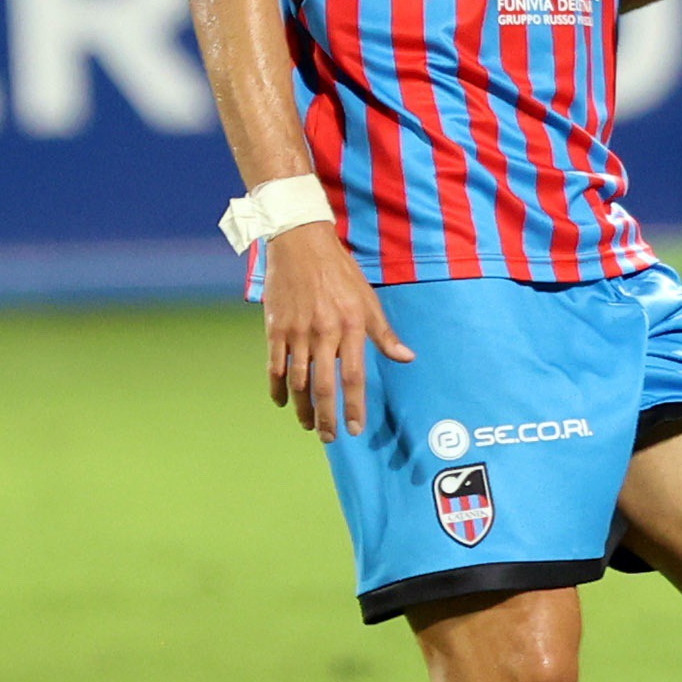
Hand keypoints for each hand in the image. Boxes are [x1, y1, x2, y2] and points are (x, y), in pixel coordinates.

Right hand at [262, 222, 408, 441]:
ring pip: (297, 382)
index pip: (353, 377)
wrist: (301, 244)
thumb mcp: (368, 300)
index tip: (354, 429)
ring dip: (302, 408)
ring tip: (309, 424)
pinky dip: (277, 388)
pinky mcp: (275, 328)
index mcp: (350, 327)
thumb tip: (407, 358)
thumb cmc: (340, 273)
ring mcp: (296, 332)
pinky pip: (274, 366)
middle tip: (329, 437)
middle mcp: (323, 333)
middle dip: (326, 417)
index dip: (353, 407)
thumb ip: (384, 334)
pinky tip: (282, 402)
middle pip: (323, 386)